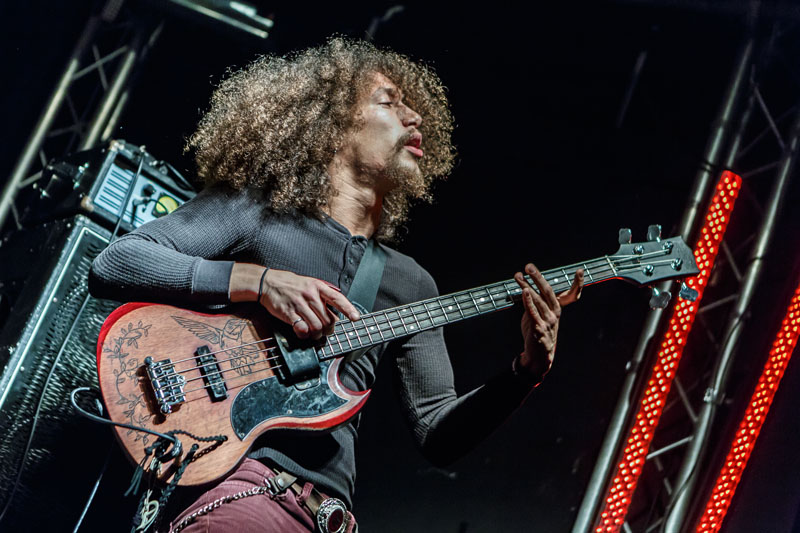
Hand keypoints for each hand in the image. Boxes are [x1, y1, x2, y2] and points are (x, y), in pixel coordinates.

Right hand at [259, 269, 360, 339]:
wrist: (268, 283)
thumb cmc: (291, 285)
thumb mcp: (310, 283)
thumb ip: (323, 295)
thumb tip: (337, 311)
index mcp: (318, 287)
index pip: (337, 298)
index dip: (348, 309)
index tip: (356, 318)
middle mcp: (310, 295)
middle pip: (328, 319)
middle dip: (329, 329)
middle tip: (326, 331)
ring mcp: (299, 304)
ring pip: (317, 327)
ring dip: (317, 334)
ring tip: (314, 333)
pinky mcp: (288, 313)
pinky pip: (302, 329)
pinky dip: (304, 334)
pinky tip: (303, 332)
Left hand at [514, 264, 583, 381]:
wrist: (539, 356)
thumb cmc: (539, 332)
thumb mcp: (541, 314)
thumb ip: (537, 302)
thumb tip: (528, 286)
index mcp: (558, 309)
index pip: (573, 295)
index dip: (578, 284)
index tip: (581, 271)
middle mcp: (555, 314)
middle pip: (548, 292)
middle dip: (538, 277)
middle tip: (529, 266)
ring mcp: (548, 321)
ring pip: (538, 300)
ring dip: (526, 286)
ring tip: (519, 276)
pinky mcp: (539, 329)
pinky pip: (533, 312)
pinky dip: (528, 301)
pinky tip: (524, 292)